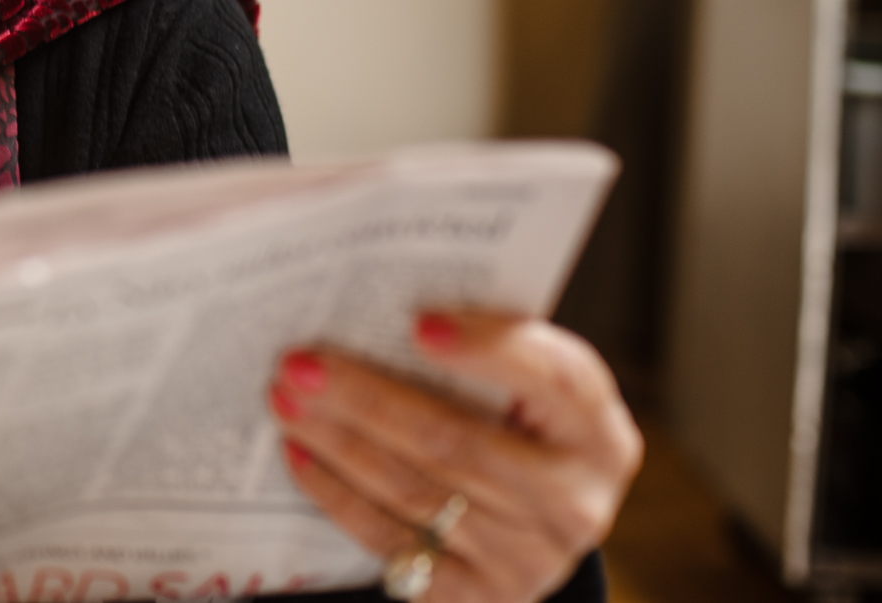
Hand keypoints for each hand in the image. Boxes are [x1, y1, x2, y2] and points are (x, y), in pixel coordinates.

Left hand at [266, 311, 641, 601]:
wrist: (531, 528)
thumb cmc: (518, 431)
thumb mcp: (528, 391)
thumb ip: (485, 350)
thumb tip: (387, 309)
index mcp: (598, 434)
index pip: (555, 380)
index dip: (489, 349)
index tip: (419, 323)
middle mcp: (574, 503)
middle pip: (457, 441)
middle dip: (367, 398)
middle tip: (299, 363)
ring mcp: (529, 559)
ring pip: (414, 490)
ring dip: (337, 441)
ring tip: (286, 400)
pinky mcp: (478, 595)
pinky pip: (394, 540)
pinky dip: (338, 495)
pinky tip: (299, 456)